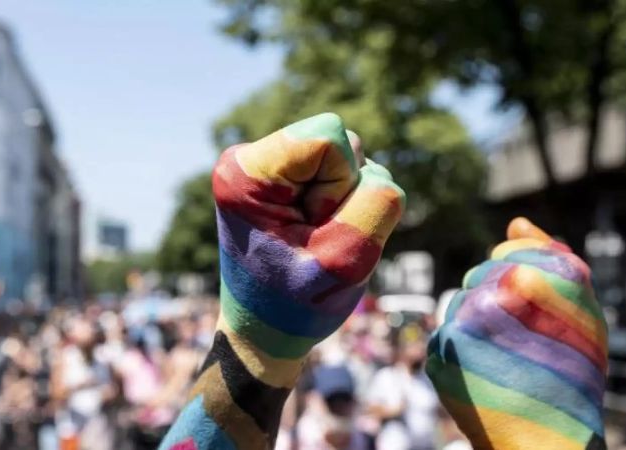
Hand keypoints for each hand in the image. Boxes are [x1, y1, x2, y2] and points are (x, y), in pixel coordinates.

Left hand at [160, 113, 404, 449]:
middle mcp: (249, 159)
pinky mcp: (284, 181)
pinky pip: (342, 174)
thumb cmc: (295, 307)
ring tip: (316, 241)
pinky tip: (317, 237)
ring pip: (348, 157)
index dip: (341, 188)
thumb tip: (376, 174)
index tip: (314, 230)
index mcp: (247, 173)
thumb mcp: (345, 261)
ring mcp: (268, 168)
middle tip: (315, 240)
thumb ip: (378, 203)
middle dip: (346, 194)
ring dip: (347, 203)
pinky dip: (342, 207)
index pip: (331, 139)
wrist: (262, 335)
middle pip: (342, 144)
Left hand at [427, 218, 607, 449]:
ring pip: (460, 302)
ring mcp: (462, 325)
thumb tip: (514, 222)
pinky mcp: (440, 353)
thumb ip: (551, 256)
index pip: (508, 252)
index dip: (523, 279)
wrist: (546, 442)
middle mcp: (493, 294)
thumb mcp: (583, 310)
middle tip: (523, 340)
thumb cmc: (573, 373)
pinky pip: (447, 332)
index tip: (536, 310)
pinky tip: (485, 370)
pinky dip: (462, 348)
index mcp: (533, 277)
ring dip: (478, 321)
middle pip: (480, 275)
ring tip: (506, 357)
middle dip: (498, 298)